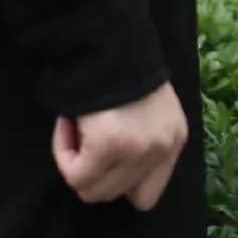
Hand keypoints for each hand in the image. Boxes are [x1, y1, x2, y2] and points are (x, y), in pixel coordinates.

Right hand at [52, 81, 189, 209]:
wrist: (108, 41)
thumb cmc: (121, 70)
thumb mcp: (147, 109)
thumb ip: (140, 140)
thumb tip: (110, 173)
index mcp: (175, 140)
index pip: (147, 196)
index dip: (117, 184)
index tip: (102, 160)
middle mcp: (162, 149)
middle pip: (115, 195)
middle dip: (92, 171)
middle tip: (83, 136)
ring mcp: (138, 150)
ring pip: (92, 190)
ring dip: (75, 162)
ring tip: (77, 127)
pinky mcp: (108, 147)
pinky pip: (76, 175)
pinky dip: (63, 154)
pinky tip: (67, 125)